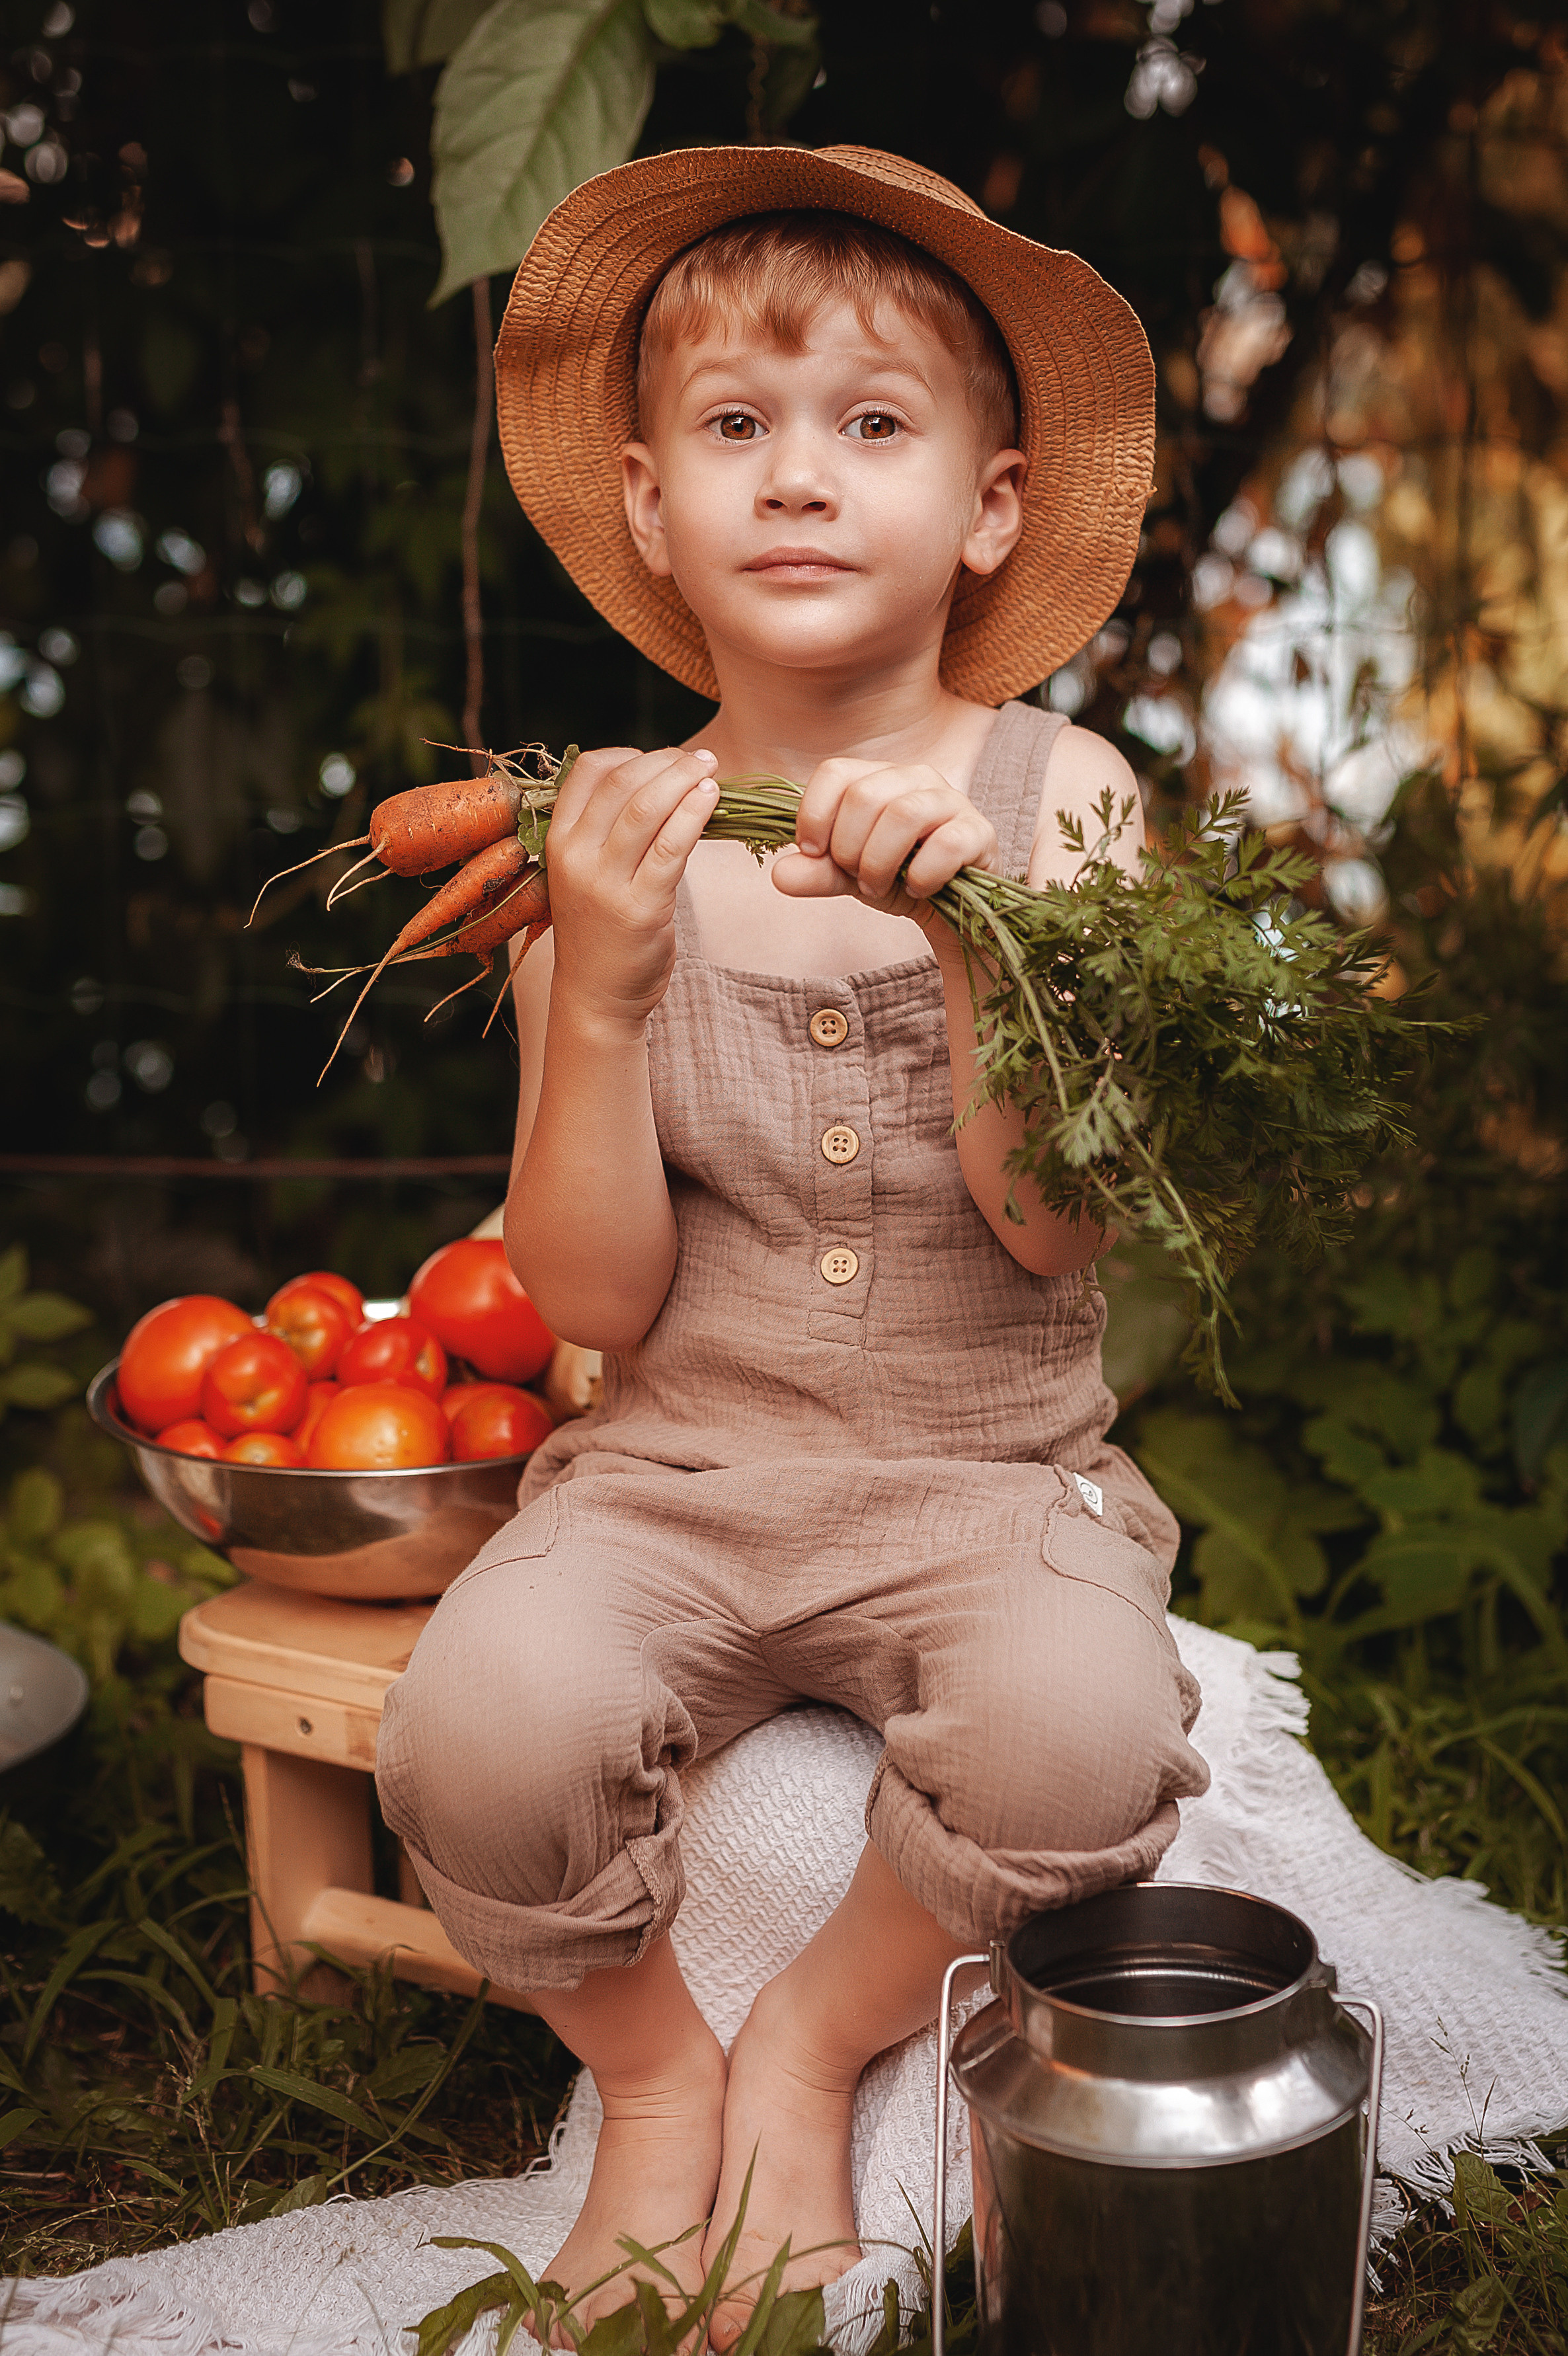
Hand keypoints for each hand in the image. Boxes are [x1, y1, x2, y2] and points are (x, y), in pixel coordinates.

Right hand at [543, 744, 719, 1030]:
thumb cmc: (599, 930)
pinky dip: (695, 815)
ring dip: (684, 780)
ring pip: (647, 809)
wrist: (596, 997)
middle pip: (622, 782)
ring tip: (710, 771)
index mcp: (559, 841)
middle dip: (667, 762)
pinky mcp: (641, 907)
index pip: (587, 770)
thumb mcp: (584, 873)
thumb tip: (655, 782)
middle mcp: (576, 857)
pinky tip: (711, 800)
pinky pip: (672, 847)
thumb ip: (605, 831)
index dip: (629, 754)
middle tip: (700, 759)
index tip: (660, 759)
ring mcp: (606, 883)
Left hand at [770, 759, 997, 928]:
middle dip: (848, 848)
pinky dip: (921, 875)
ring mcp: (951, 801)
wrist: (950, 910)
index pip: (835, 772)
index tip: (813, 852)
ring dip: (879, 862)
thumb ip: (816, 872)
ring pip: (902, 815)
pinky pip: (945, 845)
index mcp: (878, 778)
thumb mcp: (849, 877)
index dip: (814, 814)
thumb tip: (779, 875)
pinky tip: (917, 889)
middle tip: (856, 878)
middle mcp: (915, 778)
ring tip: (878, 887)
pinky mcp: (979, 833)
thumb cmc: (897, 880)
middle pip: (864, 796)